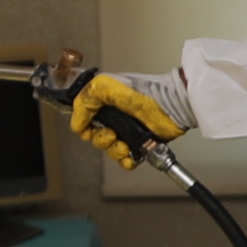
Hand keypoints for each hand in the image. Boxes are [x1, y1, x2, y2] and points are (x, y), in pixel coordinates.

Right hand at [66, 69, 191, 165]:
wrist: (170, 104)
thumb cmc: (144, 90)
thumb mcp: (105, 85)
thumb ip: (84, 101)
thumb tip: (77, 124)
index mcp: (105, 102)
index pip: (85, 120)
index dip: (84, 127)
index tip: (88, 128)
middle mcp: (116, 117)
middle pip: (96, 137)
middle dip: (101, 140)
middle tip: (112, 134)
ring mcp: (128, 131)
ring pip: (110, 150)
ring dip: (114, 151)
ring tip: (124, 144)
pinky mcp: (141, 143)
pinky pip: (127, 160)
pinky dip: (126, 161)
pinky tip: (130, 156)